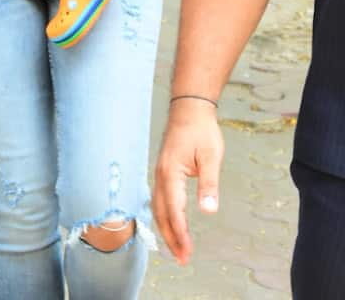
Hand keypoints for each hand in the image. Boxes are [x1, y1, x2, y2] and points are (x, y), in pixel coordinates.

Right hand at [152, 99, 223, 264]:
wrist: (189, 108)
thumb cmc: (201, 130)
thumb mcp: (210, 156)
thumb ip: (209, 184)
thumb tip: (209, 211)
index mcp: (170, 172)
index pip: (174, 209)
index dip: (180, 232)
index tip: (187, 251)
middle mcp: (160, 175)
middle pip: (161, 213)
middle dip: (170, 237)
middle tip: (182, 259)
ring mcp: (159, 172)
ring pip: (157, 207)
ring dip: (166, 229)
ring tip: (177, 249)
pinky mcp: (163, 171)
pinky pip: (159, 199)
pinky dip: (164, 216)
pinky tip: (171, 224)